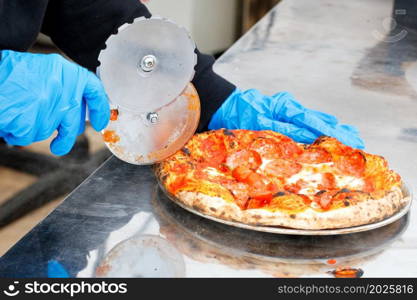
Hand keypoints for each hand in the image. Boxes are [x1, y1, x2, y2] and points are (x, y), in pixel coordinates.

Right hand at [0, 50, 109, 154]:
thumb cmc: (9, 73)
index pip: (94, 91)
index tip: (101, 123)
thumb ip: (63, 85)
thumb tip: (78, 105)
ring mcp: (49, 108)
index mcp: (67, 73)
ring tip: (18, 112)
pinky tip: (9, 118)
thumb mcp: (43, 70)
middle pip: (73, 122)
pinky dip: (17, 132)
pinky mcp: (32, 123)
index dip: (100, 109)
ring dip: (33, 128)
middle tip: (60, 143)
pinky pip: (29, 136)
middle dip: (66, 136)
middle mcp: (63, 91)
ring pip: (48, 130)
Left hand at [209, 89, 363, 148]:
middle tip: (358, 144)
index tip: (349, 141)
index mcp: (285, 108)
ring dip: (332, 132)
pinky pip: (305, 124)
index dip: (332, 133)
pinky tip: (329, 135)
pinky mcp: (283, 117)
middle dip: (339, 133)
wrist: (223, 106)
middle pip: (319, 121)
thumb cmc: (238, 114)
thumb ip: (283, 130)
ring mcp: (287, 112)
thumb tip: (308, 137)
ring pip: (315, 122)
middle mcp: (290, 108)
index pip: (313, 122)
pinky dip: (320, 130)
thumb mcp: (258, 123)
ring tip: (351, 141)